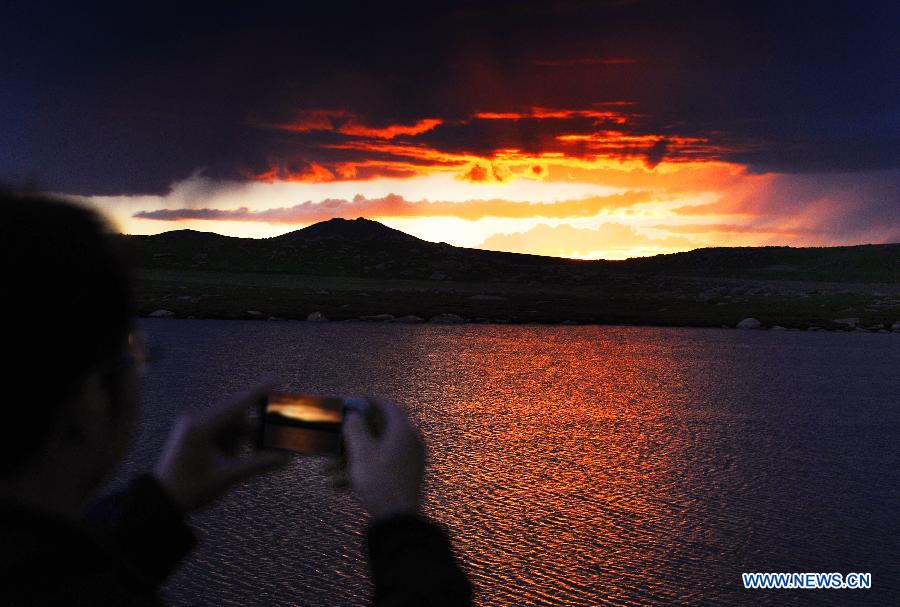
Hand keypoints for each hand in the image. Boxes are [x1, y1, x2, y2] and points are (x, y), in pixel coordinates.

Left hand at [154, 385, 287, 511]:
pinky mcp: (199, 436)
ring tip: (269, 452)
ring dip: (251, 438)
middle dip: (261, 425)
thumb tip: (285, 459)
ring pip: (234, 426)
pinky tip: (253, 454)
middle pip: (238, 416)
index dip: (257, 393)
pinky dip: (240, 442)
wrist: (162, 501)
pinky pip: (226, 433)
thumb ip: (258, 464)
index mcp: (200, 427)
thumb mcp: (227, 476)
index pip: (235, 405)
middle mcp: (198, 421)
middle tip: (282, 430)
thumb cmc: (190, 489)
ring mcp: (197, 428)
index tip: (274, 380)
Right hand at [342, 398, 424, 521]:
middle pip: (379, 429)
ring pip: (375, 450)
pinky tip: (338, 483)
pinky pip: (380, 465)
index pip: (387, 405)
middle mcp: (410, 441)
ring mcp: (408, 459)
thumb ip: (355, 428)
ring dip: (351, 457)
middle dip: (353, 435)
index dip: (368, 401)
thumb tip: (353, 414)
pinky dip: (361, 470)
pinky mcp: (404, 475)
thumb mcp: (361, 452)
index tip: (351, 402)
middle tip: (336, 436)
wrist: (396, 519)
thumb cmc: (379, 482)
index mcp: (403, 430)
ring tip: (327, 469)